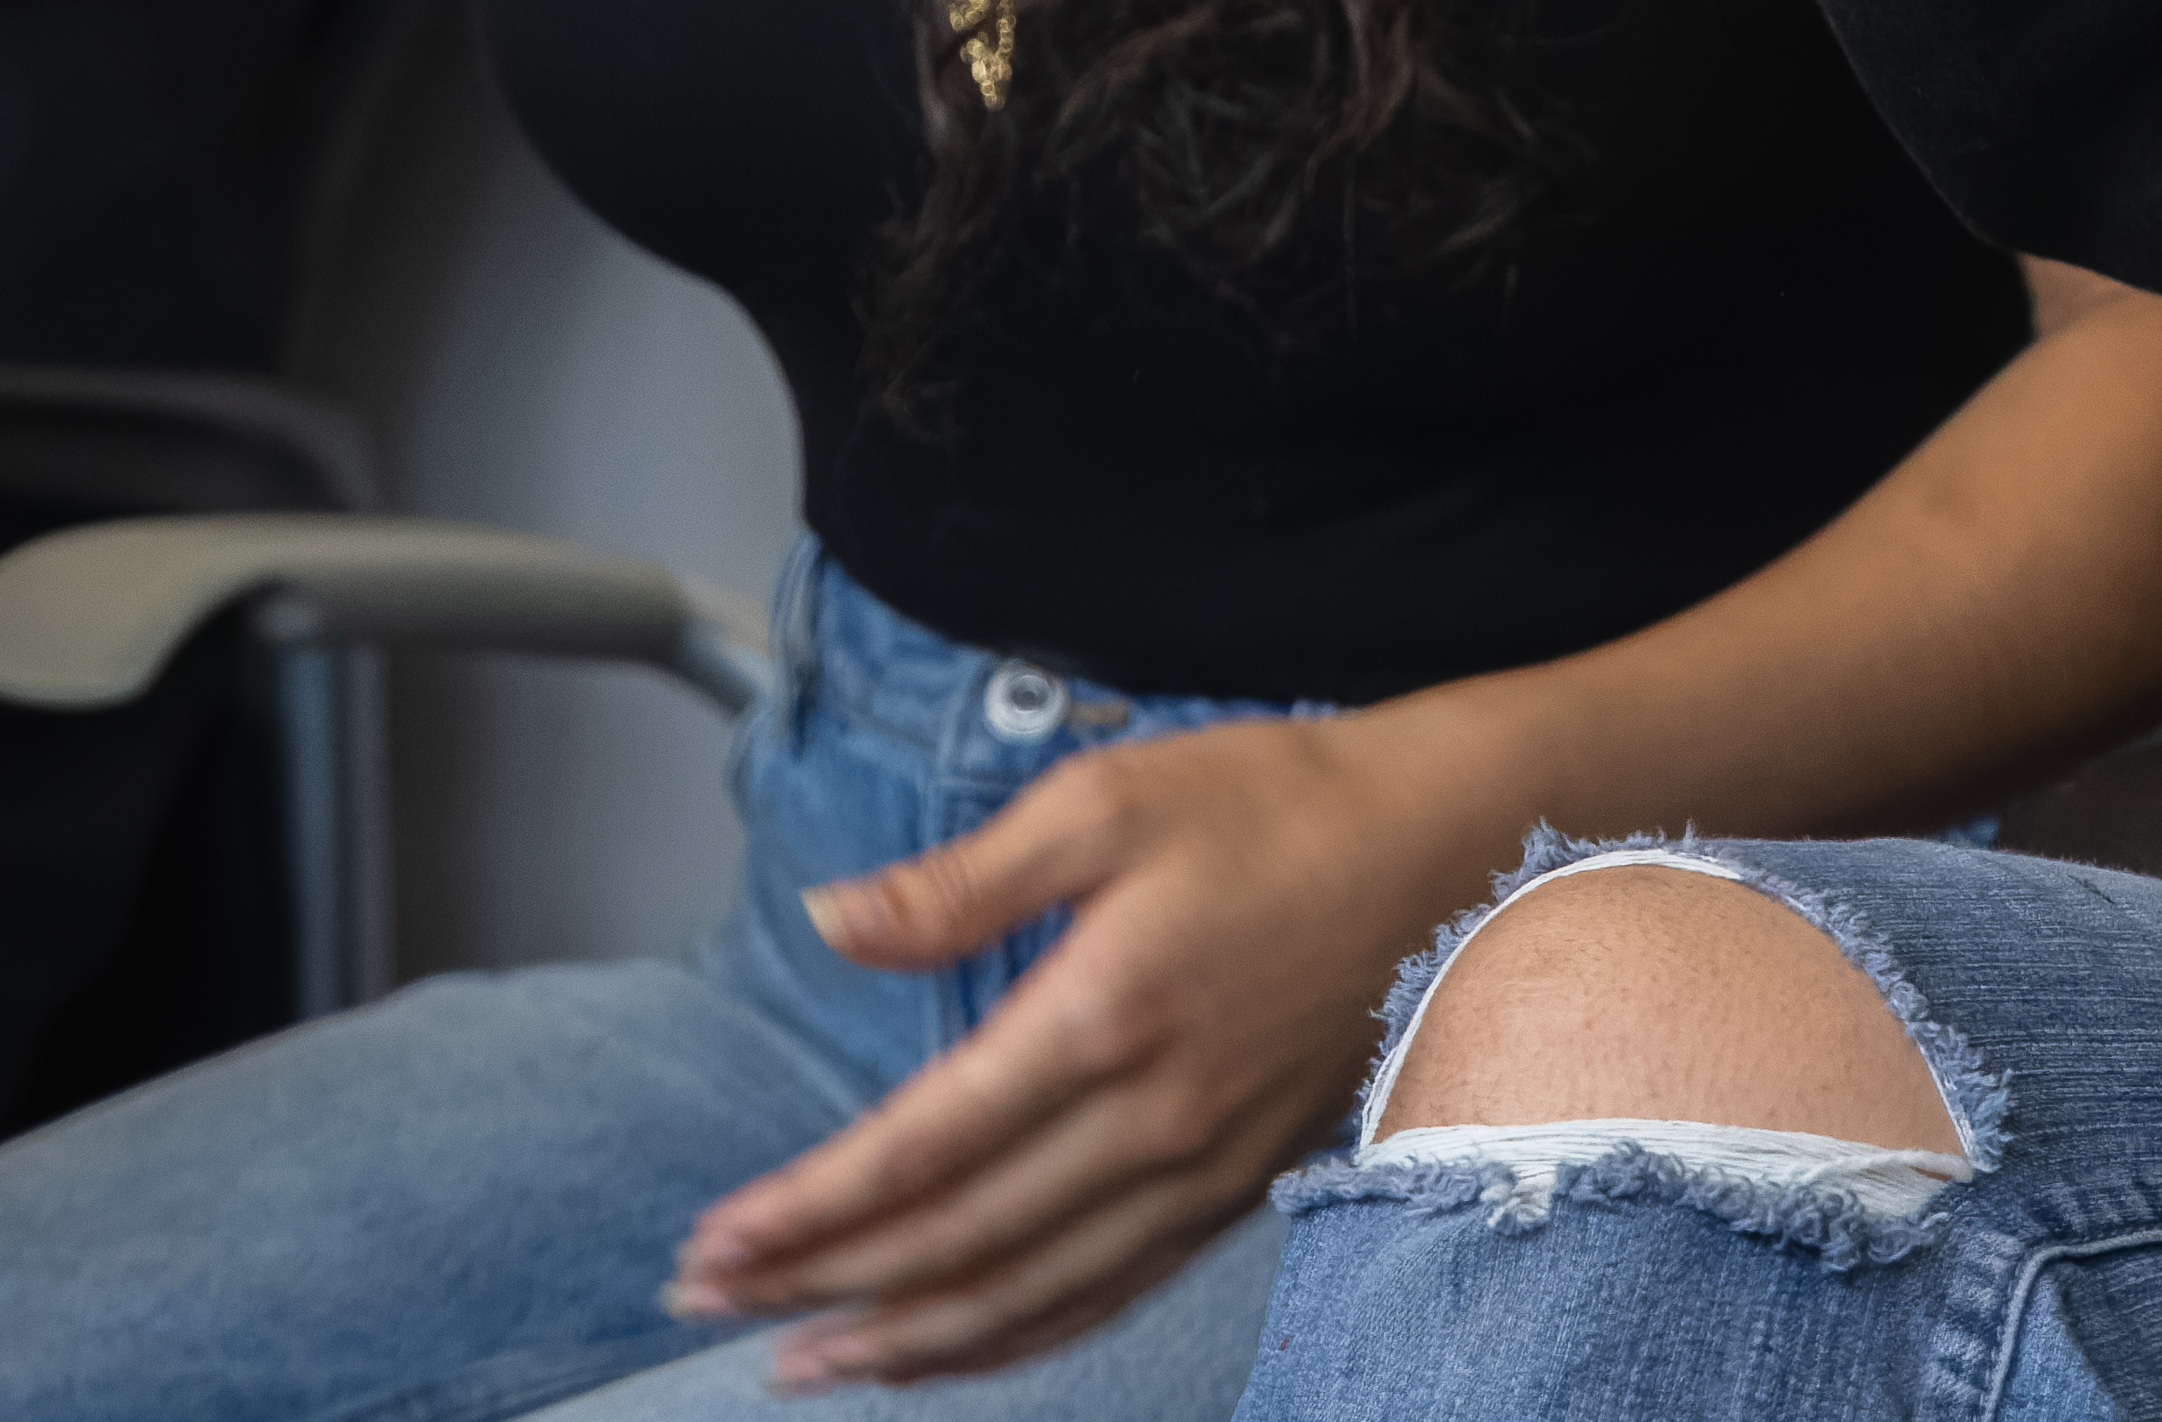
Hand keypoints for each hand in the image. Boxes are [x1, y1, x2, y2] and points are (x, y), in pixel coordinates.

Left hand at [663, 712, 1507, 1387]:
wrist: (1450, 850)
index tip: (715, 1239)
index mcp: (1101, 1016)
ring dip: (907, 1343)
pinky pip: (1108, 1294)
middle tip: (711, 1301)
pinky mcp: (1238, 1188)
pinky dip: (1018, 1338)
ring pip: (1030, 1296)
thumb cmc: (1277, 804)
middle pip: (957, 1243)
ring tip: (806, 1364)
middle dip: (822, 1286)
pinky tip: (952, 1350)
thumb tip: (828, 920)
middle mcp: (1150, 1121)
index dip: (806, 1211)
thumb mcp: (1105, 797)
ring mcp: (1201, 1171)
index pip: (919, 1150)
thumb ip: (958, 881)